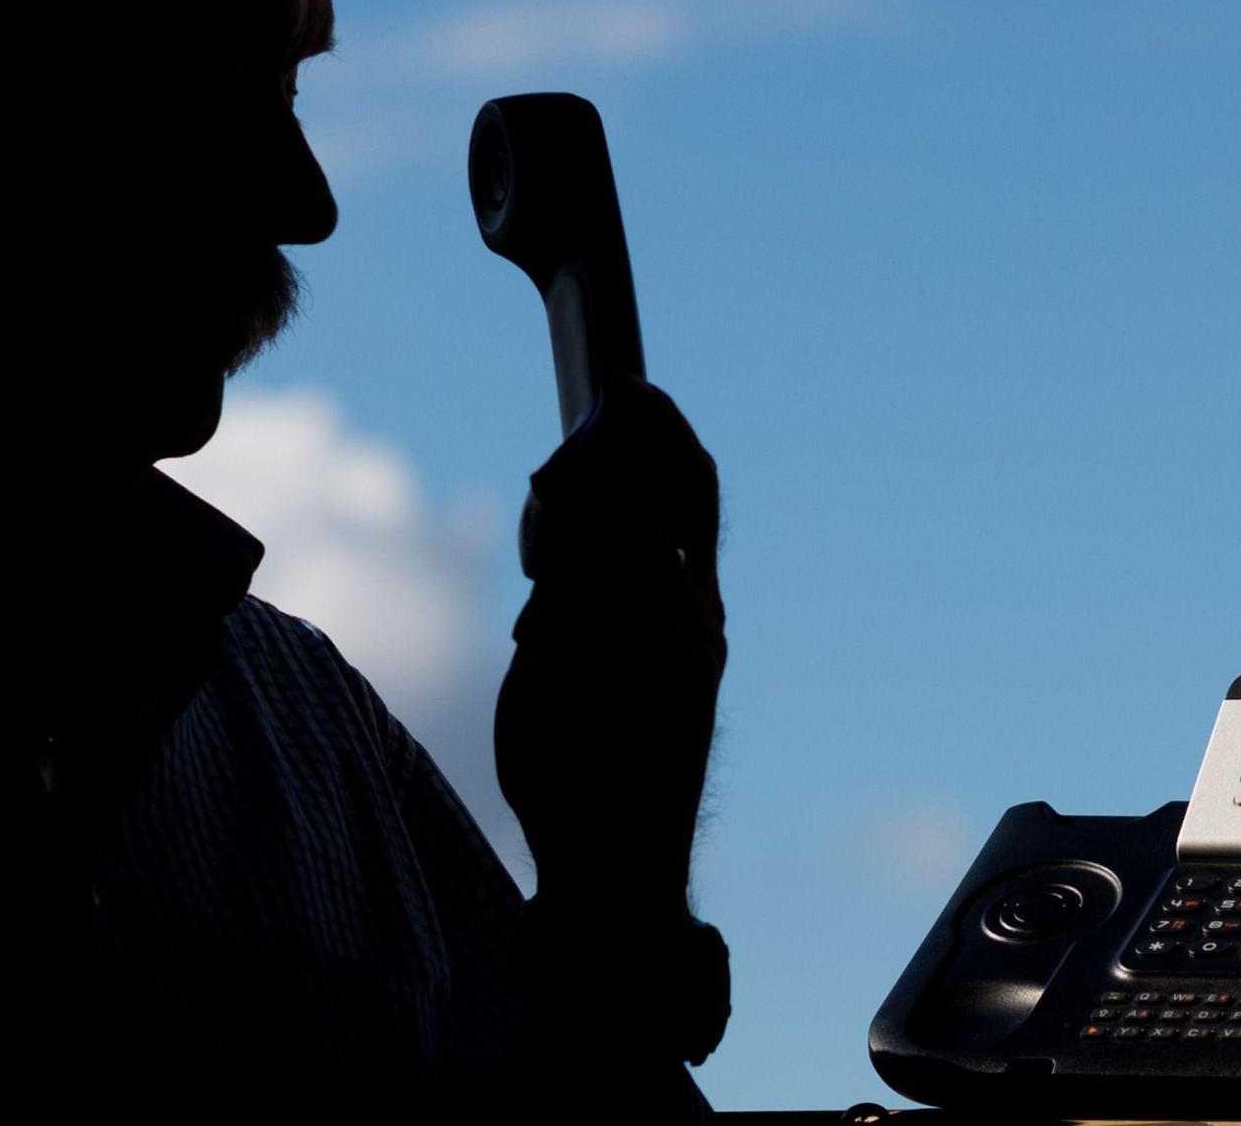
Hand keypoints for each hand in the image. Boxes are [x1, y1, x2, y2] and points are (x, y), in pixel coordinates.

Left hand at [494, 371, 726, 914]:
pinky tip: (549, 660)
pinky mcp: (685, 678)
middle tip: (544, 486)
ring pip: (629, 538)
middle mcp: (701, 606)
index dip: (661, 423)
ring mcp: (698, 641)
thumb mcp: (559, 641)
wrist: (606, 856)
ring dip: (564, 555)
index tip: (625, 384)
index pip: (692, 478)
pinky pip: (619, 605)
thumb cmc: (574, 753)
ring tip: (538, 619)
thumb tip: (553, 487)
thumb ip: (570, 572)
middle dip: (600, 466)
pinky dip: (568, 621)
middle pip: (674, 483)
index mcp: (681, 592)